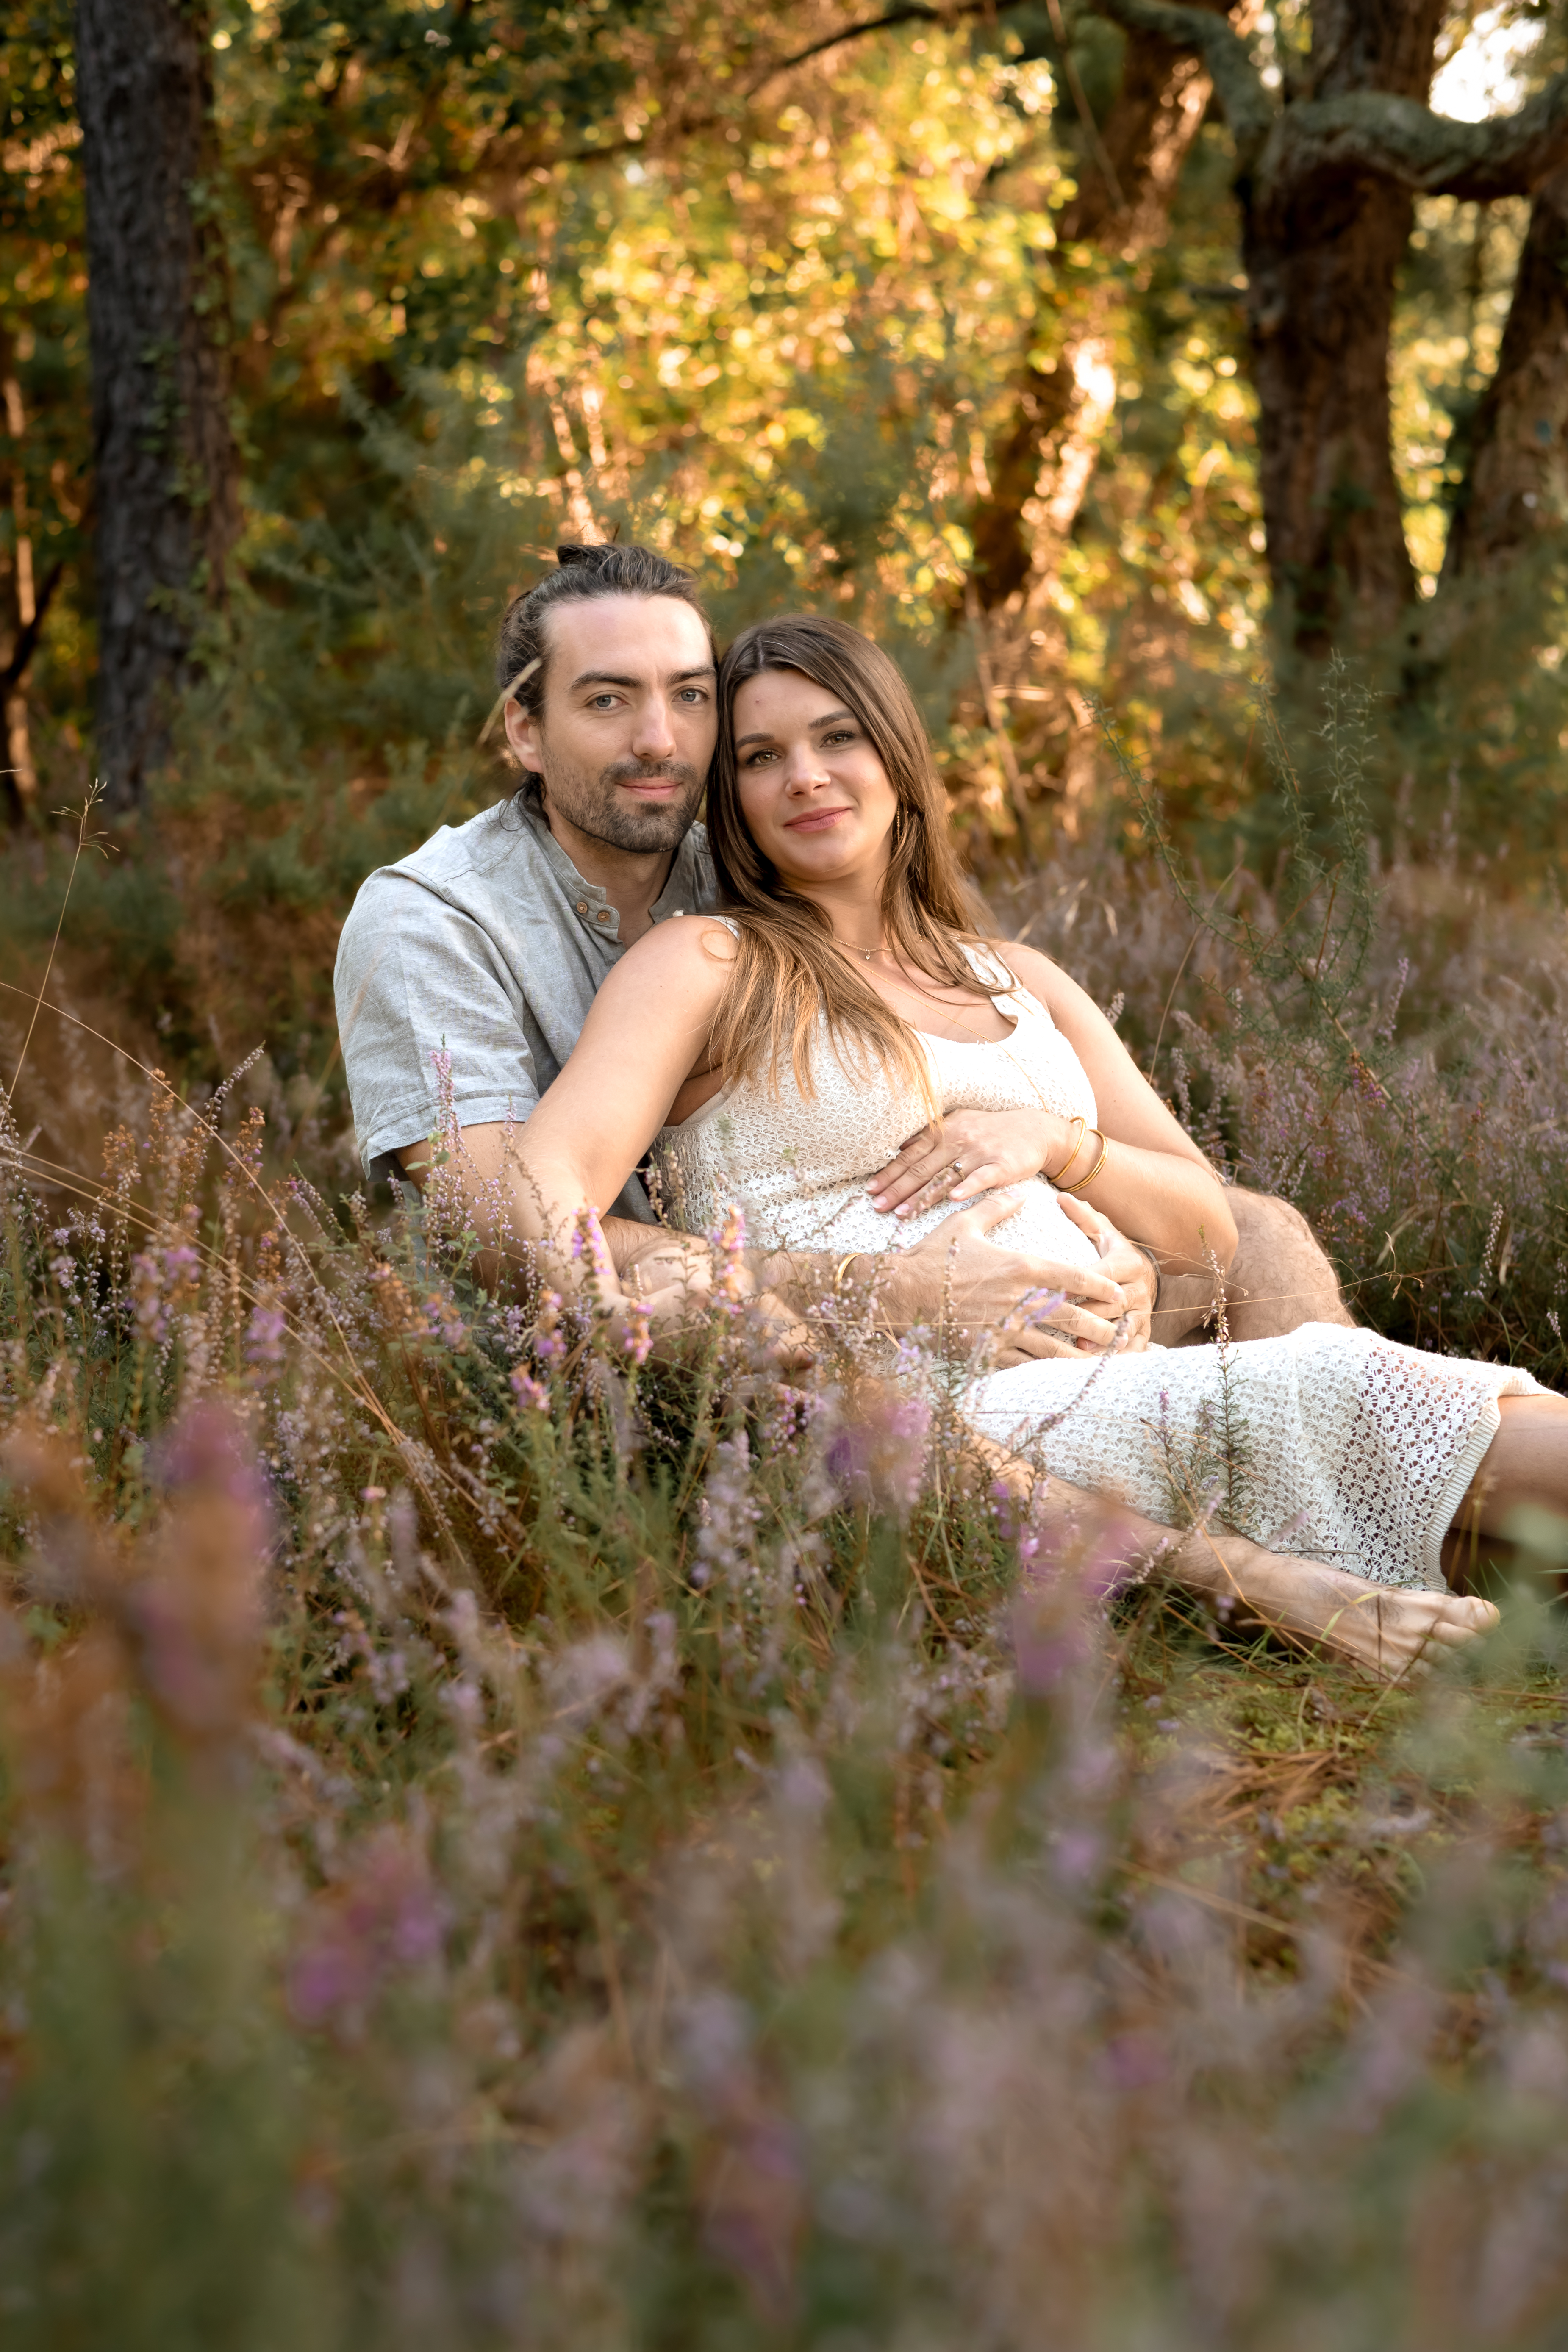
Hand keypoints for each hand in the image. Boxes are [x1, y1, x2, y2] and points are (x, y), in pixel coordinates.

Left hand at [866, 1109, 1063, 1217]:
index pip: (910, 1154)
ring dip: (922, 1197)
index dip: (889, 1172)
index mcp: (944, 1130)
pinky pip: (981, 1178)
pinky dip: (968, 1188)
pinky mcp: (1001, 1165)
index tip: (870, 1190)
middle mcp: (958, 1139)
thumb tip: (898, 1148)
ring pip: (946, 1177)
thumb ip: (930, 1137)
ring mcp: (980, 1152)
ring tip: (902, 1214)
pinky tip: (954, 1200)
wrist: (1035, 1130)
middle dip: (897, 1189)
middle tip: (877, 1207)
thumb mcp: (958, 1123)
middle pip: (922, 1168)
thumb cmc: (991, 1130)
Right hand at [880, 1194, 1129, 1352]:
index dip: (1103, 1287)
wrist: (897, 1293)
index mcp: (1020, 1268)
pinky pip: (1026, 1367)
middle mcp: (1019, 1301)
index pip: (1075, 1278)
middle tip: (1118, 1335)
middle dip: (1102, 1328)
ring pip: (1056, 1350)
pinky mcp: (988, 1354)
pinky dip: (1045, 1372)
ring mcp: (1004, 1331)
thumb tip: (1018, 1193)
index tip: (1119, 1294)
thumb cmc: (930, 1257)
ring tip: (1099, 1361)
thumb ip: (996, 1208)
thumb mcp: (964, 1225)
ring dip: (1081, 1356)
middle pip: (1075, 1318)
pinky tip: (1058, 1376)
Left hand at [1055, 1194, 1155, 1351]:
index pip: (1104, 1272)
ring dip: (1103, 1339)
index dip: (1083, 1281)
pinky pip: (1135, 1346)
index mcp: (1128, 1261)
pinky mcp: (1145, 1331)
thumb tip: (1061, 1197)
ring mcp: (1144, 1312)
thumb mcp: (1101, 1232)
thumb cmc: (1111, 1252)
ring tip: (1079, 1349)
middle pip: (1114, 1303)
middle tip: (1062, 1321)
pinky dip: (1119, 1357)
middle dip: (1089, 1313)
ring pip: (1126, 1327)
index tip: (1056, 1287)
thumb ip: (1082, 1218)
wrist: (1142, 1274)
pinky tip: (1098, 1363)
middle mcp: (1139, 1287)